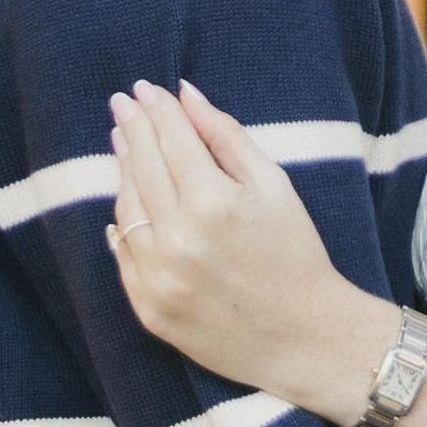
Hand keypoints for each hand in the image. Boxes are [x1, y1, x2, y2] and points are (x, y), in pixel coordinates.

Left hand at [104, 82, 379, 414]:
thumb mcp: (274, 185)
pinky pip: (123, 255)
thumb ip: (226, 135)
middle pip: (142, 169)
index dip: (157, 111)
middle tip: (122, 103)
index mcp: (213, 205)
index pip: (171, 142)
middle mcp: (178, 241)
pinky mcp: (148, 309)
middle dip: (132, 129)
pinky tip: (124, 200)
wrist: (305, 337)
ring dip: (123, 170)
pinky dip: (122, 223)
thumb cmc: (296, 253)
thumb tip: (185, 94)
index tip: (144, 88)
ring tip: (123, 142)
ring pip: (126, 209)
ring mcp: (158, 279)